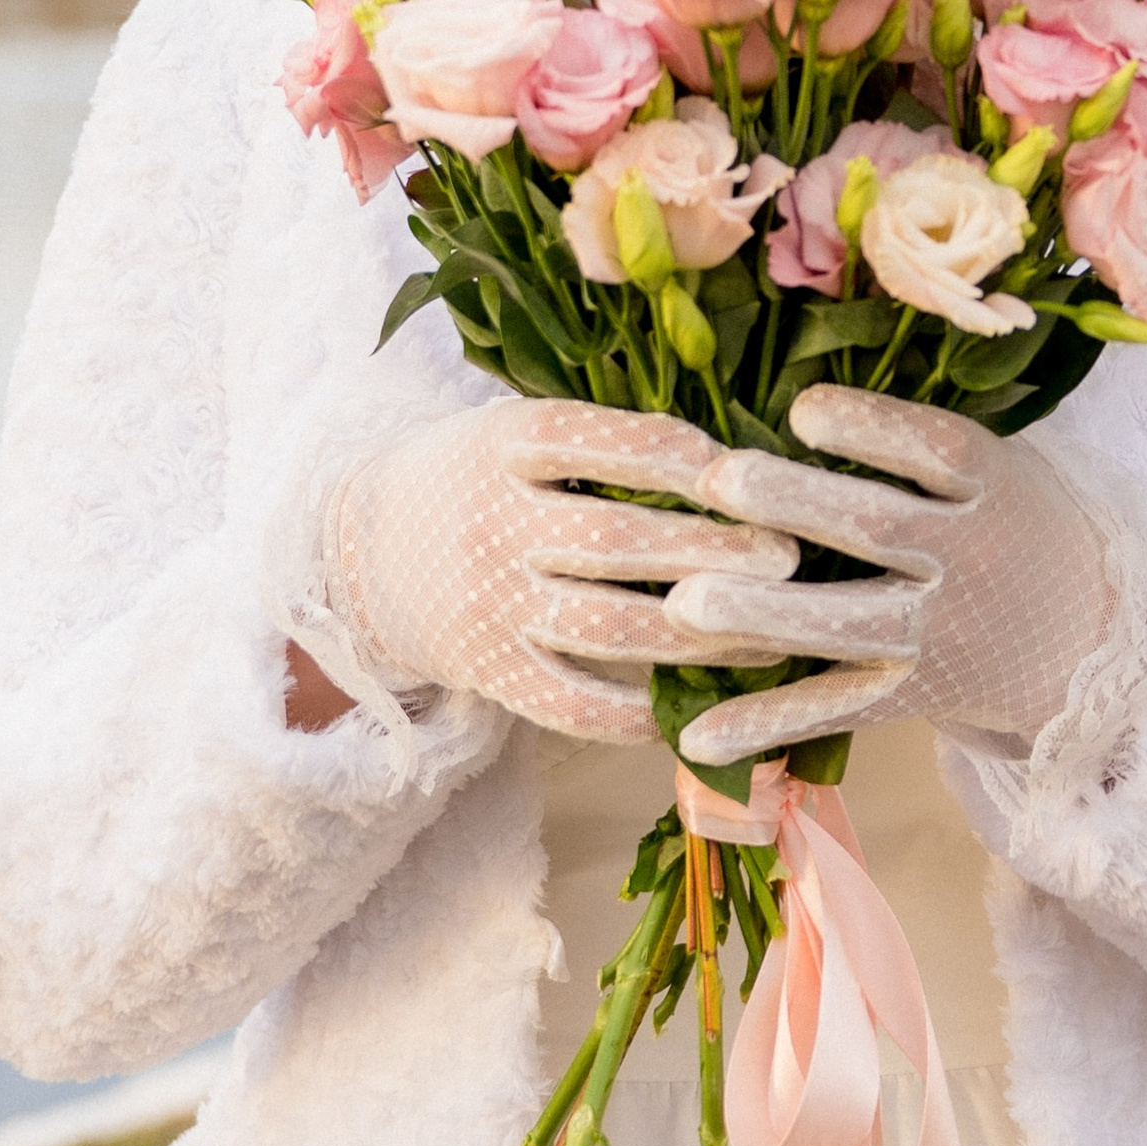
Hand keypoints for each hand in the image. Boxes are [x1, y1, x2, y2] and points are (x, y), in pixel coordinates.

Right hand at [331, 402, 800, 744]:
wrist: (355, 557)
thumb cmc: (466, 480)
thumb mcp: (508, 431)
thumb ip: (598, 438)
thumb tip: (729, 459)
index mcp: (500, 444)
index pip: (601, 442)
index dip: (680, 456)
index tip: (748, 470)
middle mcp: (493, 524)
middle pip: (617, 540)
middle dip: (714, 551)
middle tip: (791, 556)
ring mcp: (490, 605)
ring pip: (609, 627)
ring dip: (701, 634)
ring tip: (773, 633)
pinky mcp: (489, 672)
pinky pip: (572, 705)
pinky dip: (638, 714)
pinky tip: (699, 708)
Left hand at [662, 386, 1114, 770]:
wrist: (1088, 642)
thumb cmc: (1012, 526)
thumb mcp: (995, 467)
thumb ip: (913, 440)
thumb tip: (790, 395)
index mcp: (992, 486)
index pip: (935, 449)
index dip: (872, 428)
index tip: (802, 409)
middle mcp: (971, 560)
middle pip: (882, 529)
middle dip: (798, 503)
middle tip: (718, 478)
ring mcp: (939, 635)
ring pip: (849, 625)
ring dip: (765, 613)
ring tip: (684, 604)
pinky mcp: (911, 694)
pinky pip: (836, 708)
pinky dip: (767, 722)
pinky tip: (695, 735)